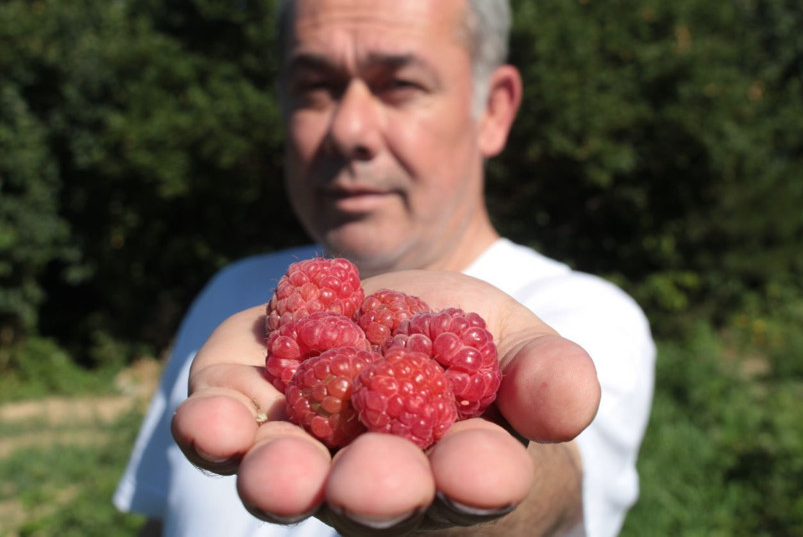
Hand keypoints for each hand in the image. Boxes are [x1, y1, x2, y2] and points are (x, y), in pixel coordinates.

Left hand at [171, 270, 599, 534]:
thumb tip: (574, 400)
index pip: (471, 479)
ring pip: (292, 472)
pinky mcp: (255, 405)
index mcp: (455, 466)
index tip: (480, 470)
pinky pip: (230, 426)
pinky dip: (216, 427)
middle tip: (370, 485)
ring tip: (272, 476)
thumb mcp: (525, 353)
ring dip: (279, 476)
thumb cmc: (479, 358)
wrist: (402, 335)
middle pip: (373, 491)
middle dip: (374, 487)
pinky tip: (206, 420)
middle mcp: (376, 472)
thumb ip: (548, 377)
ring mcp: (309, 444)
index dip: (475, 476)